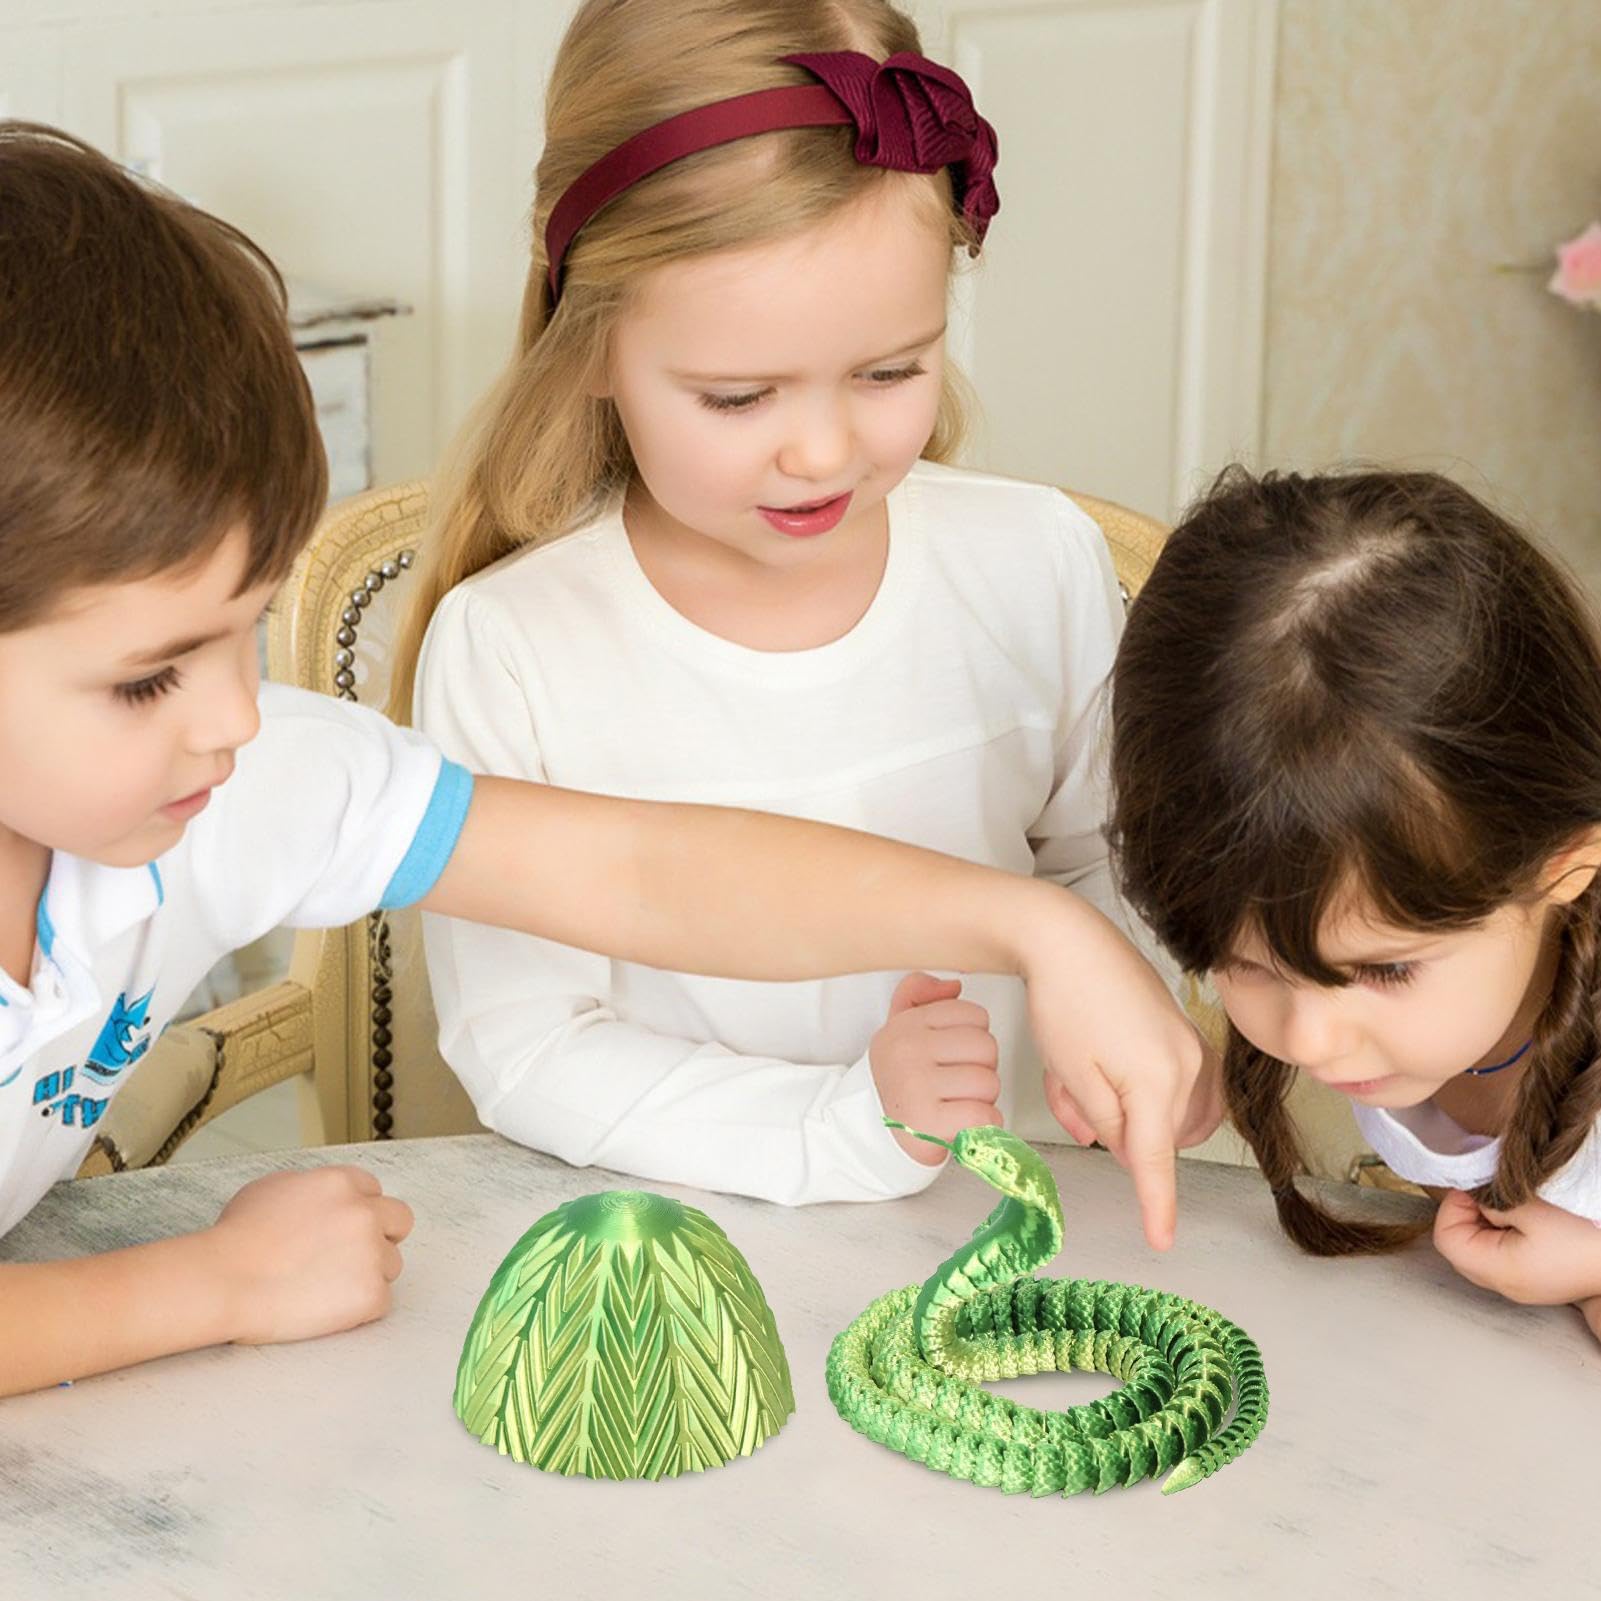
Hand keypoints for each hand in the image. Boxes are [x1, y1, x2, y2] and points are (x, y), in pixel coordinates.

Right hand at [209, 1166, 414, 1344]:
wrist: (224, 1281)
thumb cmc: (236, 1239)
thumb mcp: (271, 1188)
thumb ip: (309, 1187)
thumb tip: (322, 1200)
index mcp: (342, 1183)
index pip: (375, 1192)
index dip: (358, 1211)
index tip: (343, 1230)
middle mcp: (364, 1213)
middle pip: (399, 1221)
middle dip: (381, 1237)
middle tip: (349, 1258)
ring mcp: (370, 1253)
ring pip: (391, 1264)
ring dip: (367, 1275)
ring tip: (325, 1288)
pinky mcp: (370, 1294)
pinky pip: (382, 1301)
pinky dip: (359, 1309)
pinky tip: (327, 1309)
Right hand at [871, 972, 1001, 1165]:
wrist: (871, 1131)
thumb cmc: (900, 1079)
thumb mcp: (900, 1027)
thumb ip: (919, 993)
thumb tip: (952, 985)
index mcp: (906, 1025)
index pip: (974, 1015)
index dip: (974, 1039)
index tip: (956, 1055)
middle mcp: (907, 1051)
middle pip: (986, 1047)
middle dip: (982, 1069)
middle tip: (959, 1082)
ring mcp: (915, 1086)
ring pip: (988, 1082)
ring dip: (982, 1099)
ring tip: (958, 1103)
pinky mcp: (927, 1122)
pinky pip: (984, 1116)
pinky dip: (983, 1124)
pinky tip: (963, 1122)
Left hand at [1020, 899, 1203, 1249]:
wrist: (1068, 938)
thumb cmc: (1064, 1002)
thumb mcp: (1073, 1077)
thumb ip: (1105, 1124)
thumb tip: (1126, 1147)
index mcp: (1159, 1081)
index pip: (1156, 1159)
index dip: (1157, 1204)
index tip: (1162, 1241)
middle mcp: (1188, 1064)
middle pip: (1155, 1132)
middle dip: (1111, 1129)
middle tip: (1070, 1100)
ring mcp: (1190, 1044)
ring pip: (1163, 1110)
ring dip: (1121, 1110)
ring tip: (1076, 1082)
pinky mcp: (1181, 1029)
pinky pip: (1167, 1082)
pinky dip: (1133, 1088)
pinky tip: (1098, 1067)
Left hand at [1432, 1189, 1600, 1306]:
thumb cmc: (1583, 1234)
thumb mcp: (1531, 1208)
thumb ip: (1492, 1201)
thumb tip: (1472, 1197)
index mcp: (1499, 1270)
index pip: (1446, 1239)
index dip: (1452, 1207)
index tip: (1474, 1188)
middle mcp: (1504, 1286)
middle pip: (1458, 1248)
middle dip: (1466, 1215)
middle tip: (1489, 1194)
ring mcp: (1520, 1287)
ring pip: (1477, 1252)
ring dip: (1484, 1224)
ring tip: (1509, 1206)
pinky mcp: (1534, 1281)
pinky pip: (1499, 1257)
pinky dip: (1501, 1235)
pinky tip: (1523, 1220)